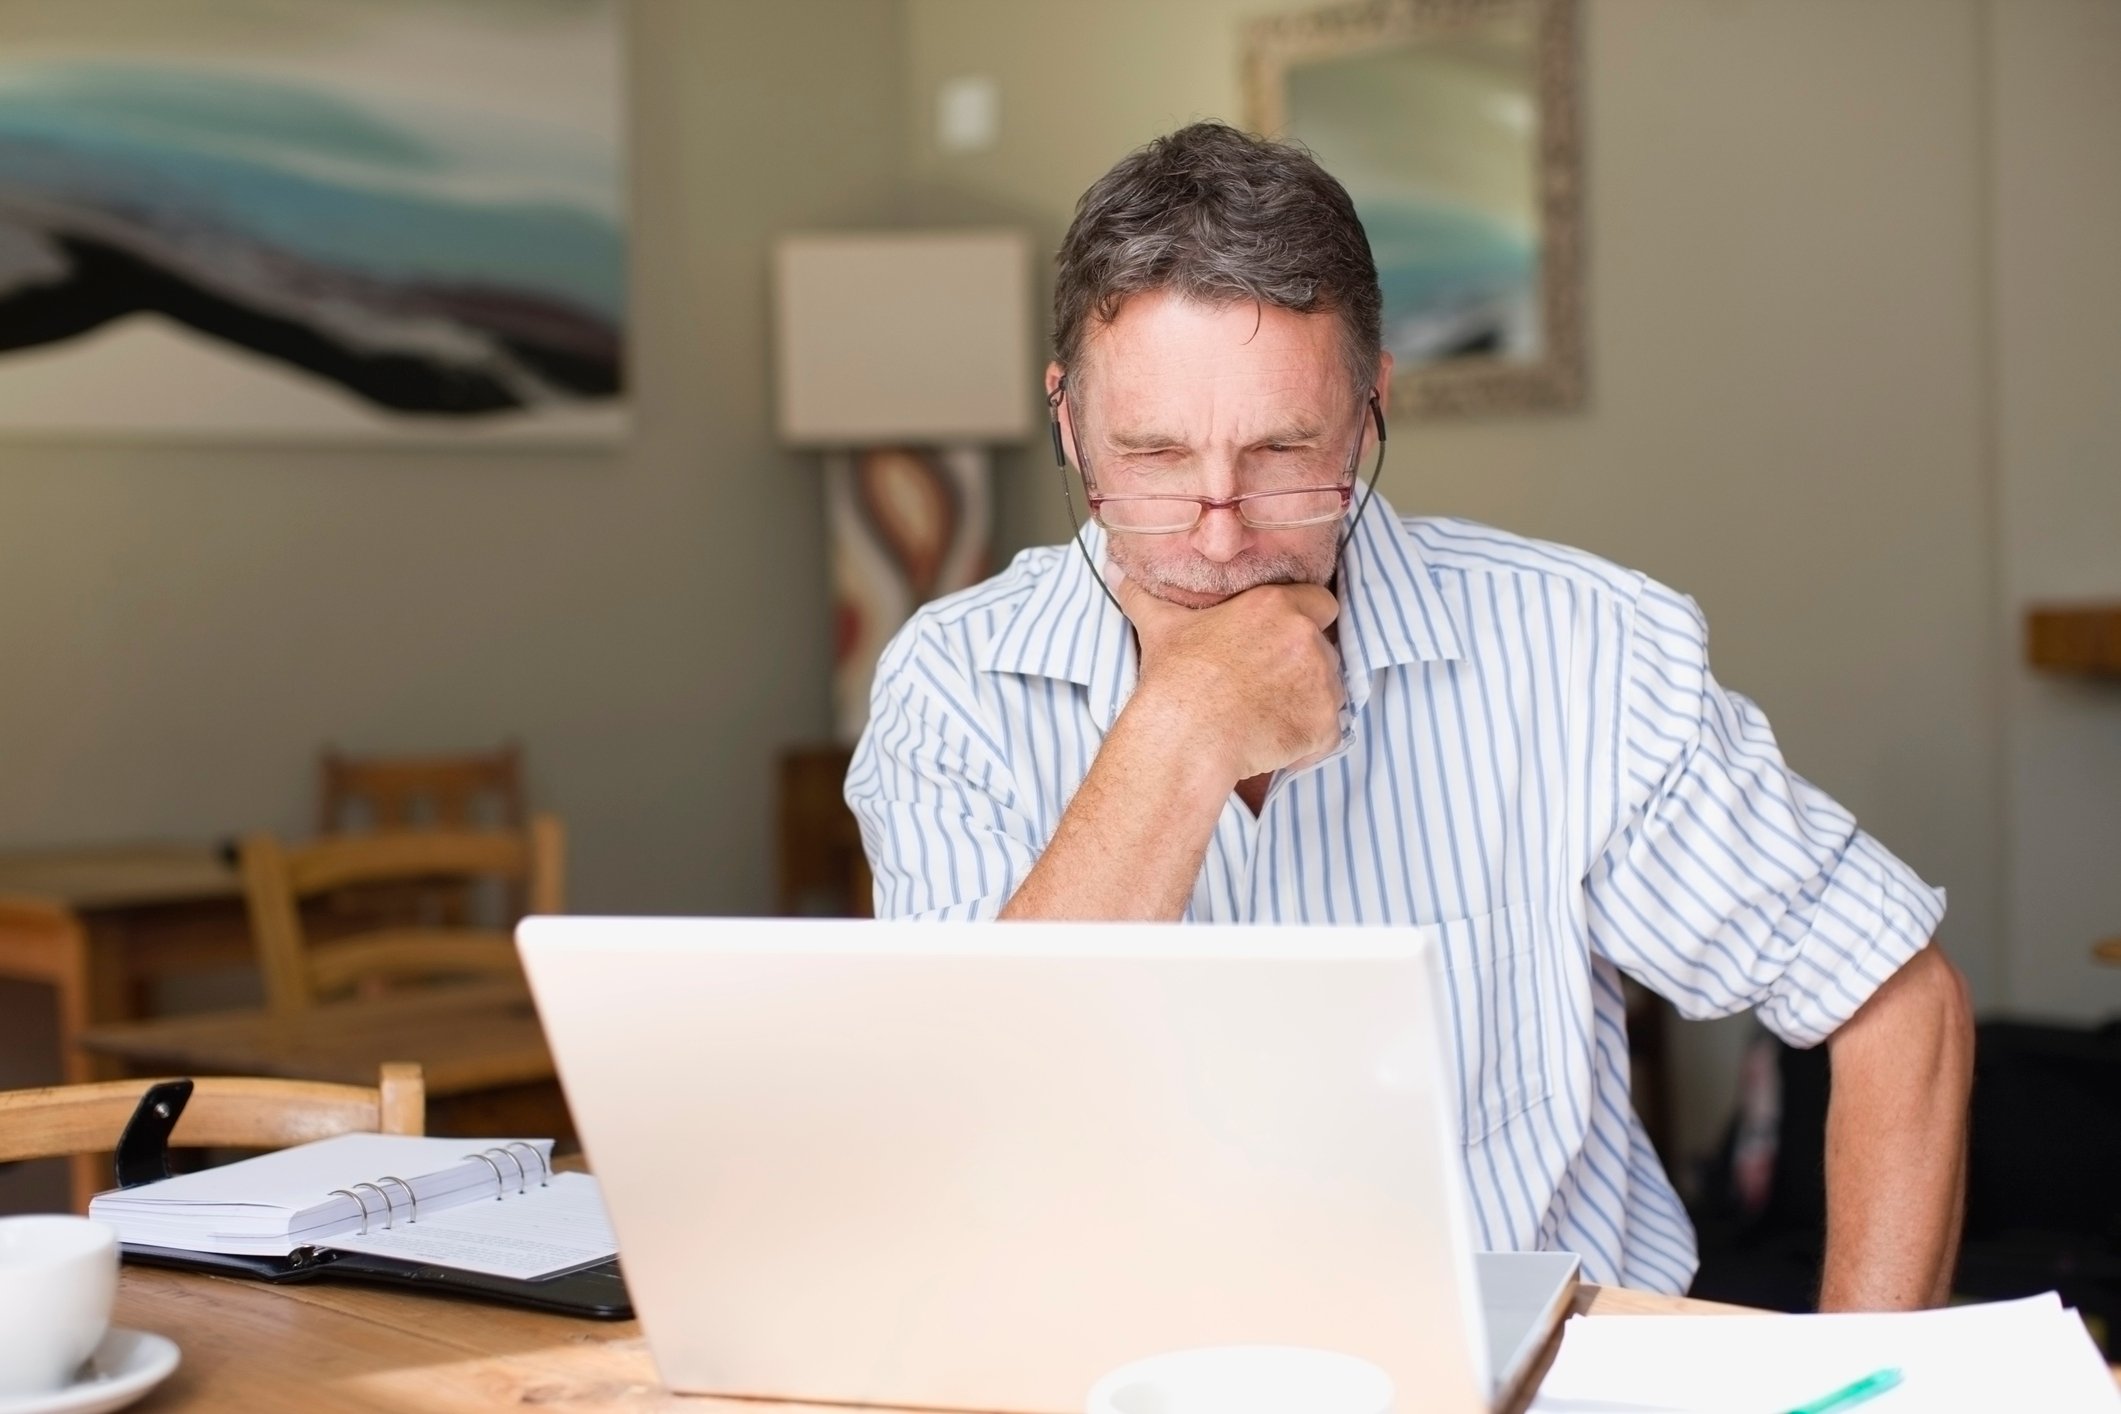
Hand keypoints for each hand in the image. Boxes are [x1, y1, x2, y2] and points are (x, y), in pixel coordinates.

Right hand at [1110, 563, 1344, 784]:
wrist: (1186, 735)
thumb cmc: (1175, 679)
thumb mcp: (1160, 627)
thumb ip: (1144, 595)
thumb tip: (1114, 570)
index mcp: (1277, 606)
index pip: (1320, 602)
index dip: (1306, 621)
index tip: (1282, 642)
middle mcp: (1307, 639)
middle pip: (1324, 650)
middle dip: (1302, 667)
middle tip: (1264, 685)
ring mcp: (1321, 683)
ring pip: (1328, 691)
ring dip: (1306, 702)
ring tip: (1263, 716)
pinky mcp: (1323, 725)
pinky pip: (1327, 734)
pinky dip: (1307, 742)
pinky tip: (1271, 742)